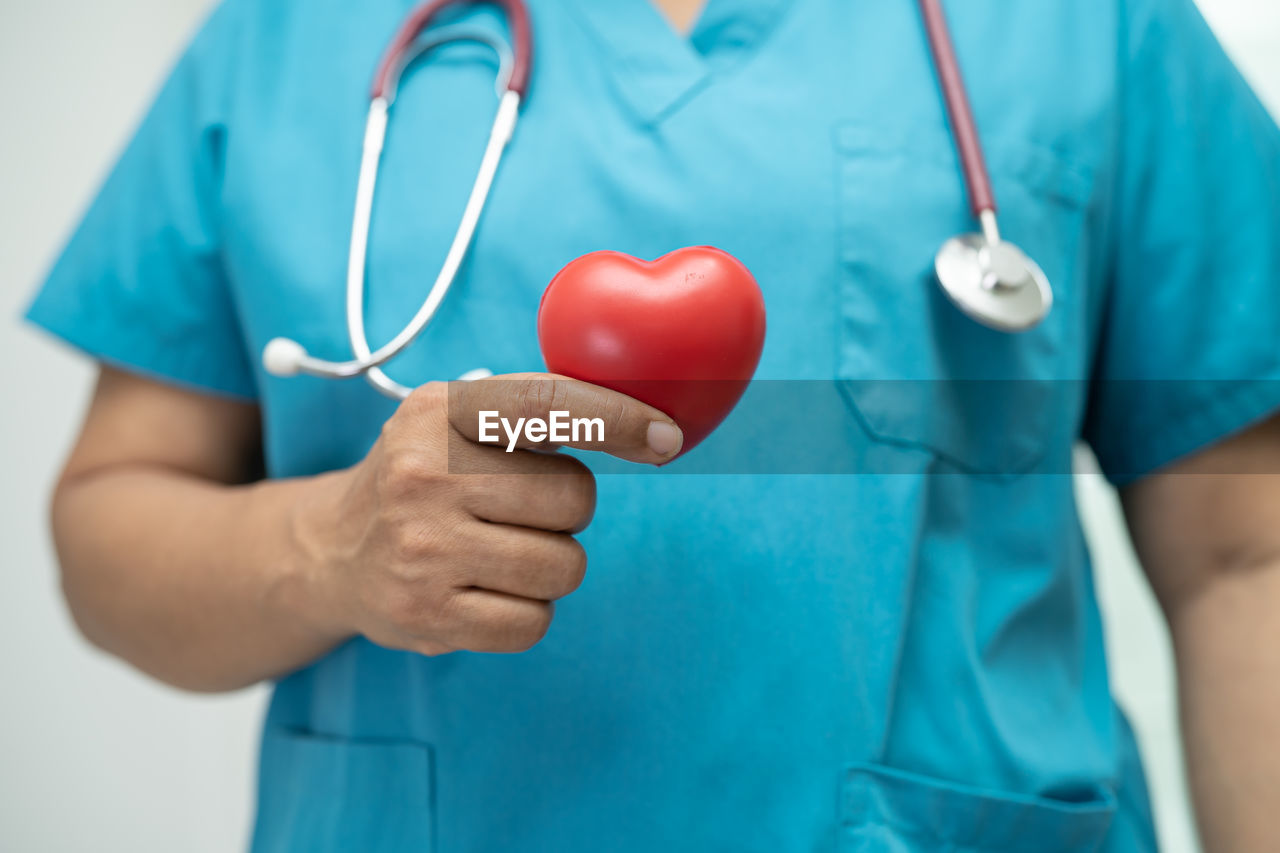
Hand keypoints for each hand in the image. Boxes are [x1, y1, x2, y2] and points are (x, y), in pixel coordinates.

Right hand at [293, 374, 682, 654]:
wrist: (333, 551)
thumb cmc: (427, 478)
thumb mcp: (459, 419)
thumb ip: (536, 408)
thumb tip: (652, 420)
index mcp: (441, 411)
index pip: (548, 404)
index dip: (618, 419)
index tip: (668, 438)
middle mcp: (424, 474)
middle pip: (575, 497)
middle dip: (567, 510)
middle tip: (518, 511)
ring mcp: (422, 548)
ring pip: (564, 566)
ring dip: (551, 565)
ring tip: (498, 552)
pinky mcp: (426, 615)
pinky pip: (534, 623)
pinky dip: (527, 612)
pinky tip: (485, 591)